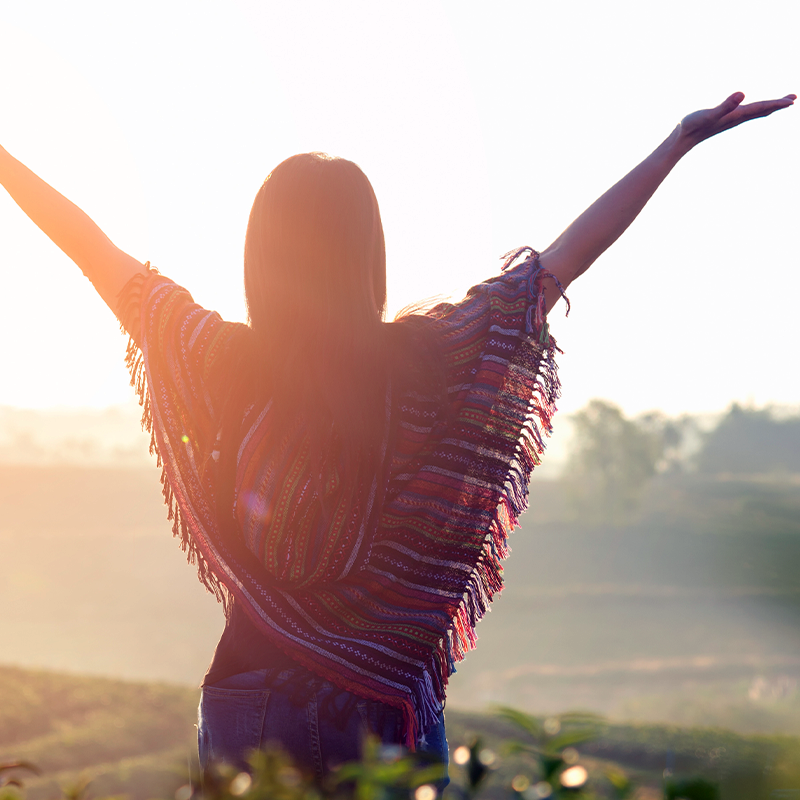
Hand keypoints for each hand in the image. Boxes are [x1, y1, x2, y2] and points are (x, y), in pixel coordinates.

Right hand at [677, 92, 794, 150]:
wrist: (680, 140)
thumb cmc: (692, 126)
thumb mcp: (708, 114)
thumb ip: (725, 105)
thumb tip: (743, 93)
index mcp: (735, 116)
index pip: (761, 108)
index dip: (776, 103)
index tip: (792, 100)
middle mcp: (735, 118)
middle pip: (761, 111)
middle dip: (777, 105)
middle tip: (793, 99)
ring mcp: (729, 120)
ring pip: (754, 113)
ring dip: (767, 108)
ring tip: (778, 103)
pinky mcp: (723, 120)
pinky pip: (744, 113)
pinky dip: (754, 109)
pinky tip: (750, 108)